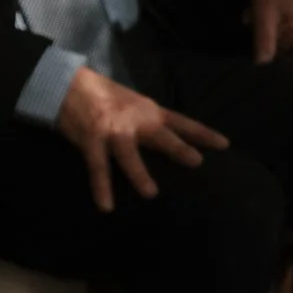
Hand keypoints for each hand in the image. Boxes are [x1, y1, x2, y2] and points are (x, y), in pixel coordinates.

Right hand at [55, 68, 227, 212]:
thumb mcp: (134, 103)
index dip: (203, 133)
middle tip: (197, 162)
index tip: (225, 145)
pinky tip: (106, 207)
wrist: (67, 85)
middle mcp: (135, 119)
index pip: (182, 122)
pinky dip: (101, 188)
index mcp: (149, 110)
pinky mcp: (92, 140)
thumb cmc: (103, 96)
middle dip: (178, 148)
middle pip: (161, 135)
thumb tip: (168, 140)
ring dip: (139, 174)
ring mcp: (113, 130)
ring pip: (129, 155)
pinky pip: (98, 168)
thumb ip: (149, 120)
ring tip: (151, 193)